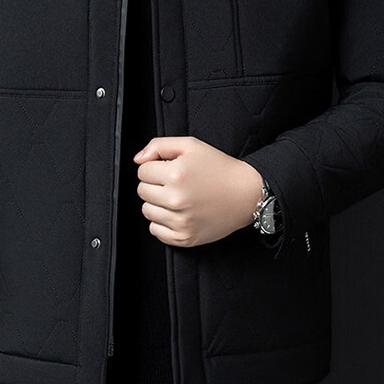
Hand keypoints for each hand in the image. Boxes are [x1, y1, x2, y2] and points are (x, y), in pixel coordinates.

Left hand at [133, 136, 263, 246]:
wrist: (245, 194)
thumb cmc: (220, 169)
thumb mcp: (191, 146)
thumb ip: (159, 146)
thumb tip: (138, 159)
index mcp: (176, 175)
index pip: (142, 171)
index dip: (155, 168)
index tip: (169, 169)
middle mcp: (177, 199)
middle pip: (142, 191)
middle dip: (155, 185)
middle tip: (175, 183)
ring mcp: (180, 221)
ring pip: (147, 211)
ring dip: (157, 204)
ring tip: (178, 197)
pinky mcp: (184, 237)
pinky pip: (155, 231)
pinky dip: (163, 223)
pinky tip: (178, 213)